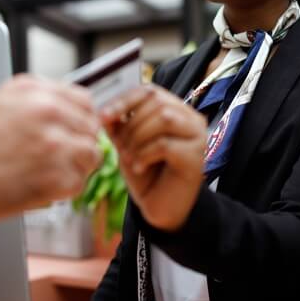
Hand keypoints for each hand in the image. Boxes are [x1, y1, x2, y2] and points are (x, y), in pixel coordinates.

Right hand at [0, 74, 101, 225]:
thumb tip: (58, 105)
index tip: (77, 130)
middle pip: (90, 127)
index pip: (83, 100)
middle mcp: (48, 112)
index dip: (82, 118)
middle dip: (80, 143)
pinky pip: (79, 182)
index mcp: (34, 91)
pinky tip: (43, 186)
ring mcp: (55, 144)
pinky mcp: (57, 177)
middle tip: (63, 157)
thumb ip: (31, 99)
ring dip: (76, 166)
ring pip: (91, 154)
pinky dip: (65, 189)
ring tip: (52, 173)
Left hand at [101, 85, 206, 231]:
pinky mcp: (196, 156)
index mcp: (173, 109)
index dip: (124, 101)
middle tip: (120, 147)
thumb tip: (104, 110)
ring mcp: (196, 136)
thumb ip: (118, 125)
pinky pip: (166, 144)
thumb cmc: (146, 173)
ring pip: (164, 118)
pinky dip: (145, 154)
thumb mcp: (126, 143)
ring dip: (138, 138)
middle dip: (131, 124)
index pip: (149, 91)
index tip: (103, 116)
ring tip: (129, 156)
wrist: (161, 209)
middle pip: (157, 102)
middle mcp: (190, 118)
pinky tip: (138, 167)